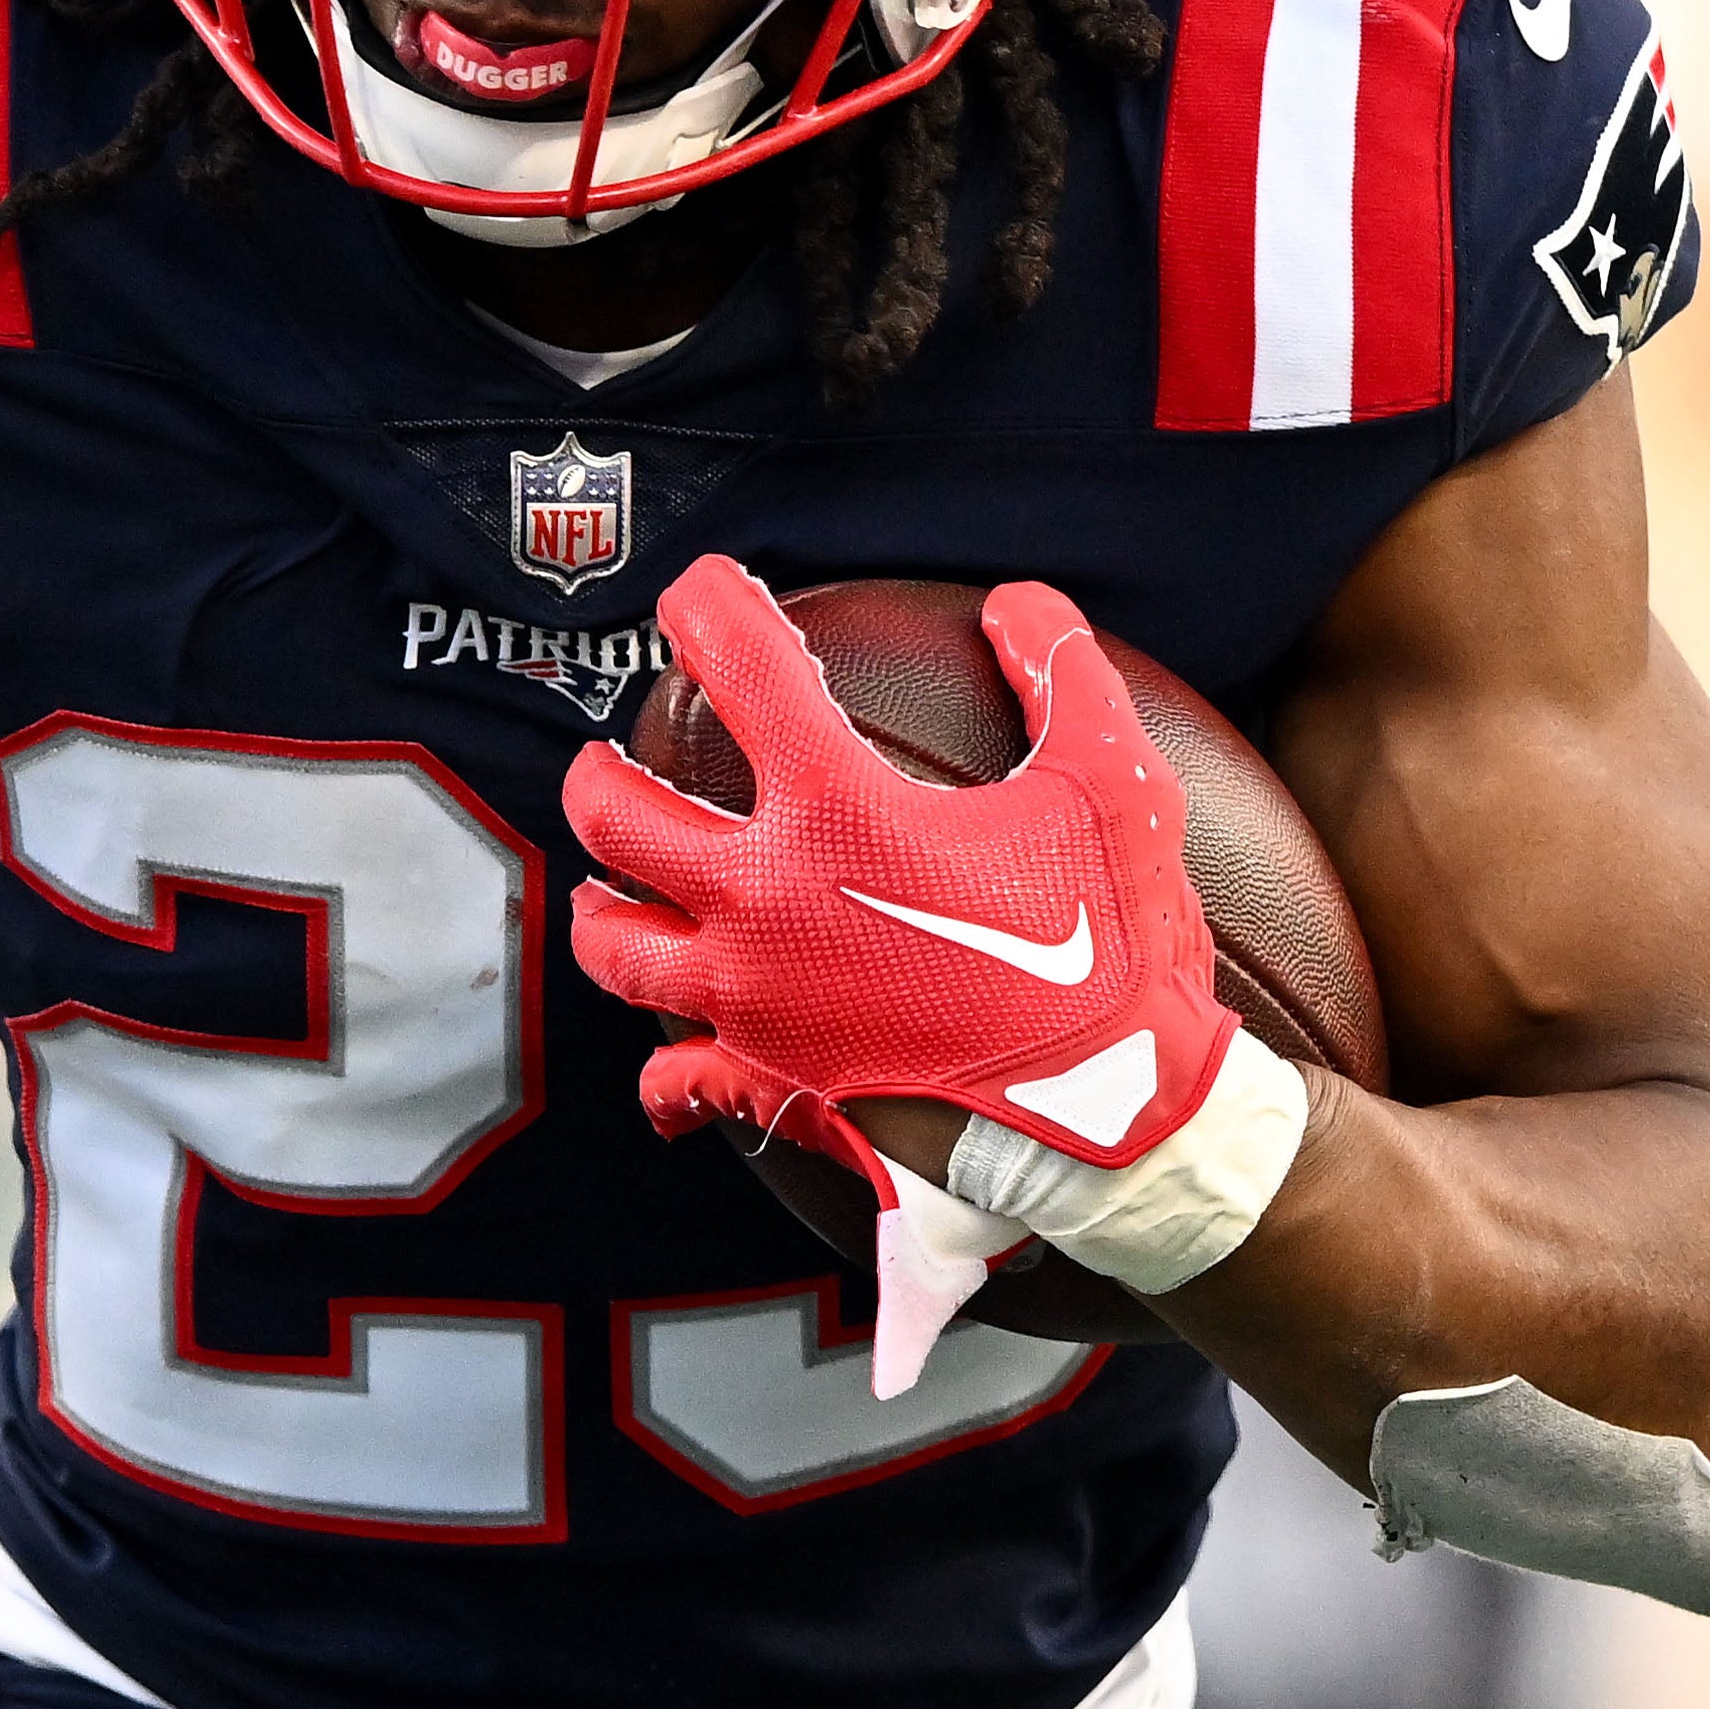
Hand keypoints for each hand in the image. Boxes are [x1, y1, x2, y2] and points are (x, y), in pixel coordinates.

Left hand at [564, 561, 1233, 1195]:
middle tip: (604, 762)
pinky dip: (666, 1076)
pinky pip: (677, 1082)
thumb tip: (1022, 605)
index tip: (696, 591)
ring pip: (617, 950)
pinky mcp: (765, 1084)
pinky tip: (669, 1079)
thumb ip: (1063, 677)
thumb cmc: (1111, 951)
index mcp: (834, 812)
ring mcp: (751, 1001)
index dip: (710, 608)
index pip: (742, 670)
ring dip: (601, 912)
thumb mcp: (1112, 789)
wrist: (1112, 1117)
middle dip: (596, 777)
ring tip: (603, 894)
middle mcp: (762, 901)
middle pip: (617, 819)